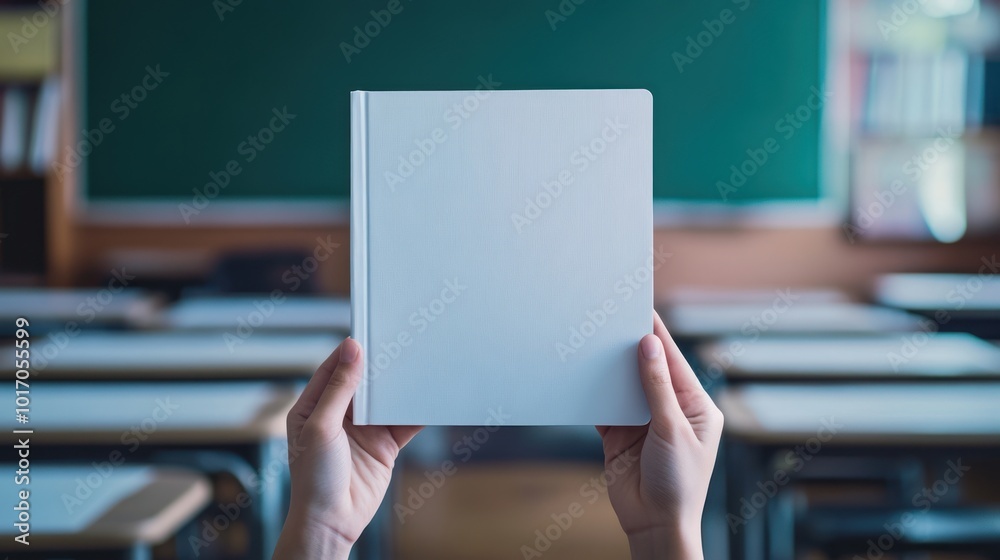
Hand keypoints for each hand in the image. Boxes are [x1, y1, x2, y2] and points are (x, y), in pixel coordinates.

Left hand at [274, 338, 422, 559]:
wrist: (333, 522)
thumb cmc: (313, 479)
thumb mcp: (322, 426)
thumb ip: (339, 388)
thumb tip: (351, 349)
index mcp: (313, 406)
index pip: (333, 369)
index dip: (351, 351)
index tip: (371, 332)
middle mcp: (338, 415)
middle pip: (363, 381)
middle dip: (381, 366)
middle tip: (400, 344)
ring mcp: (363, 430)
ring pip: (386, 399)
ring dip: (399, 387)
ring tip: (417, 366)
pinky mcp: (384, 445)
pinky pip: (404, 422)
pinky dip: (415, 411)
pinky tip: (428, 398)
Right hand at [598, 312, 723, 559]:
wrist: (654, 525)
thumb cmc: (678, 483)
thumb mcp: (671, 429)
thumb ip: (656, 387)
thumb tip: (648, 344)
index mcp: (694, 405)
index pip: (672, 360)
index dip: (656, 334)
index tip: (640, 308)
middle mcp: (668, 409)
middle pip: (646, 368)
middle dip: (629, 347)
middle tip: (610, 319)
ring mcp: (642, 421)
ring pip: (623, 385)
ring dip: (609, 369)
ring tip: (592, 342)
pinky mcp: (618, 434)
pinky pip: (604, 406)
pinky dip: (593, 393)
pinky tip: (581, 376)